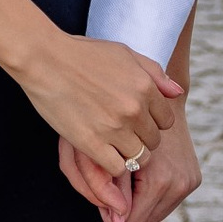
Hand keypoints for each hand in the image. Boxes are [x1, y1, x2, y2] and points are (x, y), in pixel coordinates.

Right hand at [16, 32, 181, 178]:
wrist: (45, 60)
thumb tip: (177, 93)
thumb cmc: (83, 54)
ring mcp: (113, 128)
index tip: (137, 121)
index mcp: (145, 87)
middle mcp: (134, 109)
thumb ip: (155, 74)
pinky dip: (113, 165)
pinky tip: (102, 152)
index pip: (166, 120)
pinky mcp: (92, 143)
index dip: (152, 122)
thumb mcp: (125, 53)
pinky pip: (117, 168)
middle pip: (154, 141)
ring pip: (139, 158)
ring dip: (129, 154)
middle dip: (142, 139)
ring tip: (114, 144)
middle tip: (123, 133)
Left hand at [57, 118, 200, 221]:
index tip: (104, 196)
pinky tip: (143, 174)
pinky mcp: (194, 179)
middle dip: (128, 208)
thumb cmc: (124, 124)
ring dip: (141, 202)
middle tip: (115, 184)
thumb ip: (110, 191)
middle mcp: (180, 184)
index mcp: (160, 181)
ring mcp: (190, 182)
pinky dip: (154, 194)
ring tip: (130, 177)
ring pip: (156, 215)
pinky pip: (168, 203)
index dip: (114, 214)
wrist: (161, 95)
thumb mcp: (112, 156)